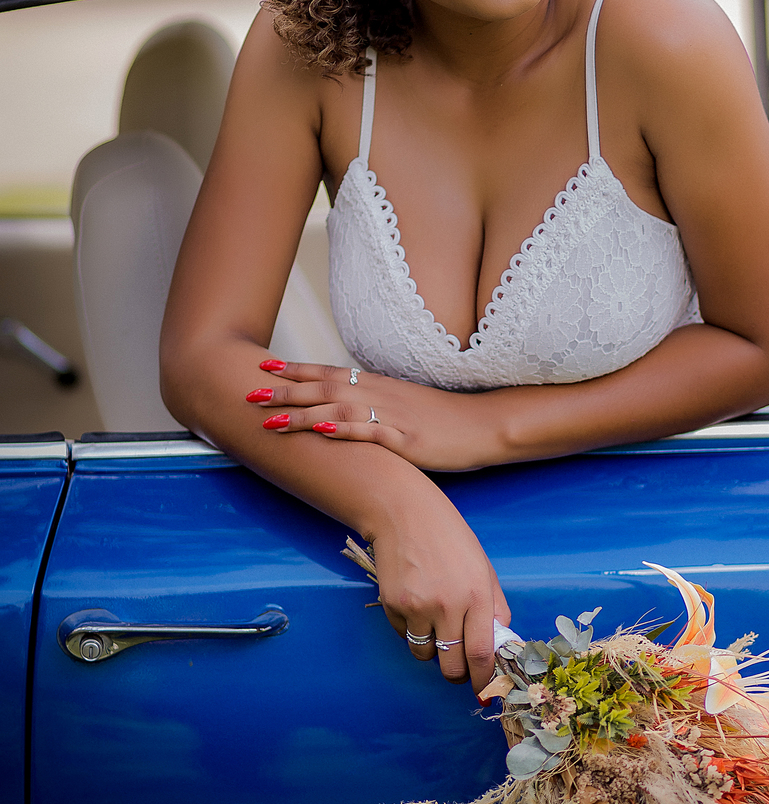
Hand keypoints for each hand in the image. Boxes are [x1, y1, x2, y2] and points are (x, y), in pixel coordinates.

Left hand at [247, 359, 507, 470]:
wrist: (484, 424)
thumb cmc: (445, 418)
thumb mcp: (404, 405)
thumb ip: (374, 403)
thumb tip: (345, 406)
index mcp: (377, 385)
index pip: (329, 372)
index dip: (295, 369)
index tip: (263, 365)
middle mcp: (380, 395)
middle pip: (325, 388)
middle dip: (285, 390)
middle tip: (249, 392)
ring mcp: (392, 416)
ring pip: (339, 409)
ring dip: (303, 413)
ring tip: (271, 420)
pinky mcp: (407, 439)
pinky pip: (372, 431)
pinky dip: (346, 430)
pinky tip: (325, 431)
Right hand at [367, 469, 511, 690]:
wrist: (405, 514)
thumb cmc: (451, 539)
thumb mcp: (483, 568)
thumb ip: (495, 607)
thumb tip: (499, 644)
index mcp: (477, 594)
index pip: (481, 653)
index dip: (483, 680)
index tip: (484, 692)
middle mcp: (447, 604)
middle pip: (451, 665)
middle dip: (457, 673)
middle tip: (458, 665)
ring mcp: (417, 606)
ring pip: (425, 655)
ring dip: (432, 650)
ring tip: (434, 621)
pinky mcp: (392, 605)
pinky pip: (404, 636)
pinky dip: (411, 630)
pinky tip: (415, 602)